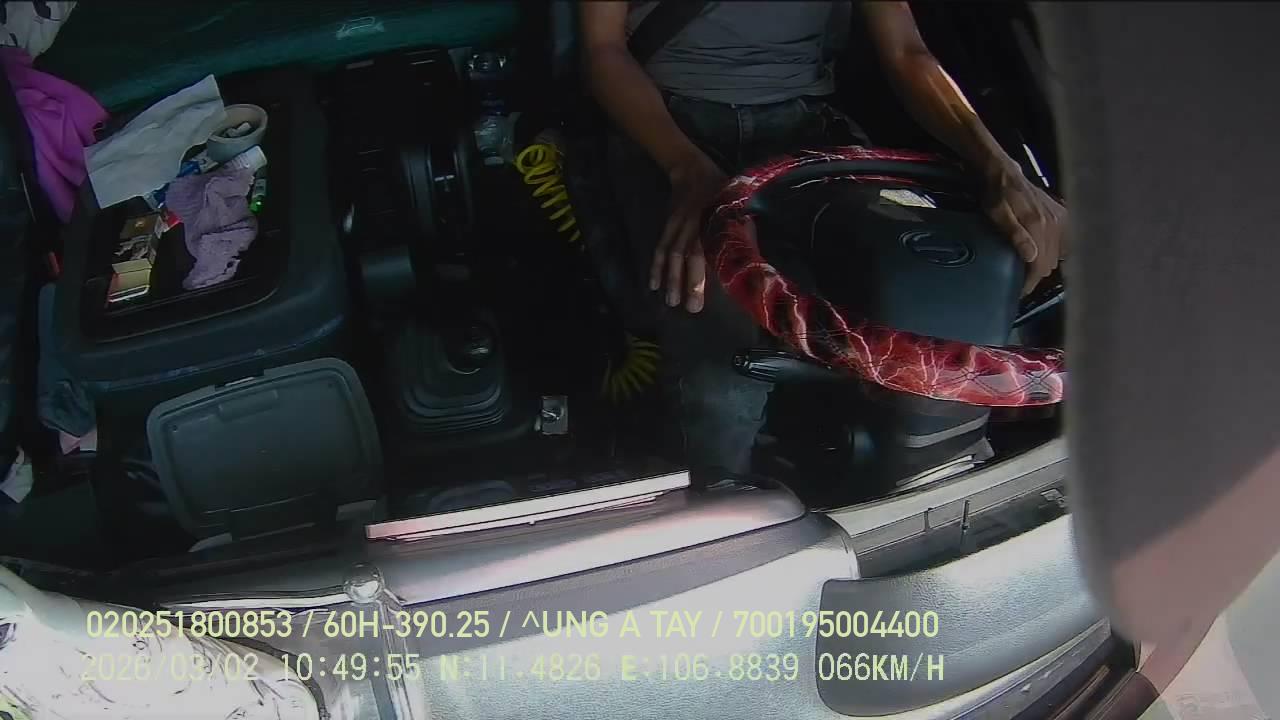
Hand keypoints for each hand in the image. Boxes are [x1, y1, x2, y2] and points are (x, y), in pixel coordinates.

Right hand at [651, 152, 728, 312]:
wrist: (691, 170)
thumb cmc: (721, 189)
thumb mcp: (737, 203)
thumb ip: (742, 227)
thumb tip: (752, 255)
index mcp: (711, 218)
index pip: (708, 246)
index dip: (707, 268)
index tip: (708, 289)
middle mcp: (691, 224)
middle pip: (687, 254)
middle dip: (687, 281)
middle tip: (690, 308)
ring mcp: (676, 226)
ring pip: (670, 254)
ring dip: (670, 278)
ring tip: (671, 301)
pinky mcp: (666, 227)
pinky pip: (659, 249)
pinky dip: (655, 267)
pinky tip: (653, 285)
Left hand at [983, 162, 1067, 295]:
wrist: (1004, 173)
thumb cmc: (996, 196)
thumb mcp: (997, 214)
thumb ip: (1014, 234)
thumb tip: (1030, 257)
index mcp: (1038, 225)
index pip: (1040, 265)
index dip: (1030, 282)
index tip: (1019, 291)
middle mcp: (1054, 223)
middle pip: (1050, 263)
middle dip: (1036, 275)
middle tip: (1020, 280)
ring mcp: (1061, 219)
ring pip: (1058, 255)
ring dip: (1044, 264)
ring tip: (1029, 268)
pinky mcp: (1063, 215)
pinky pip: (1064, 243)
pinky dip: (1054, 251)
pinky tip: (1042, 253)